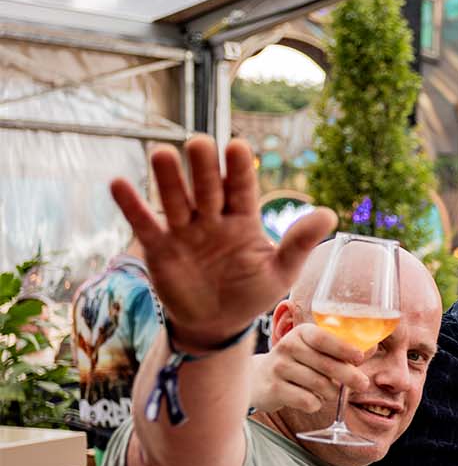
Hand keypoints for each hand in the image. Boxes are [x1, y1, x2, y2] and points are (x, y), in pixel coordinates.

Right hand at [110, 135, 334, 347]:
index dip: (238, 170)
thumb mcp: (281, 272)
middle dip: (202, 167)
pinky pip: (144, 224)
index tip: (238, 147)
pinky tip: (118, 184)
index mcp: (243, 219)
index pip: (241, 189)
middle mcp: (212, 218)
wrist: (218, 323)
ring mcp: (184, 231)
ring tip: (160, 153)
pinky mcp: (160, 248)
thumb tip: (330, 214)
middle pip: (206, 188)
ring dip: (167, 178)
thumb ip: (299, 243)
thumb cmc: (252, 292)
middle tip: (199, 142)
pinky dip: (131, 206)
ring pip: (175, 200)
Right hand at [248, 323, 369, 414]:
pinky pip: (307, 400)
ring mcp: (278, 368)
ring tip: (330, 391)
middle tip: (363, 384)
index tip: (359, 357)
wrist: (260, 378)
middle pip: (326, 365)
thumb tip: (372, 347)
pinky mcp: (273, 389)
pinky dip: (317, 403)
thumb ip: (343, 349)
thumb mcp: (317, 350)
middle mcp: (287, 346)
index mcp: (302, 333)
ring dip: (332, 392)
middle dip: (349, 376)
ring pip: (319, 385)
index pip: (323, 338)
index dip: (343, 348)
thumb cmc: (299, 362)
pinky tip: (312, 399)